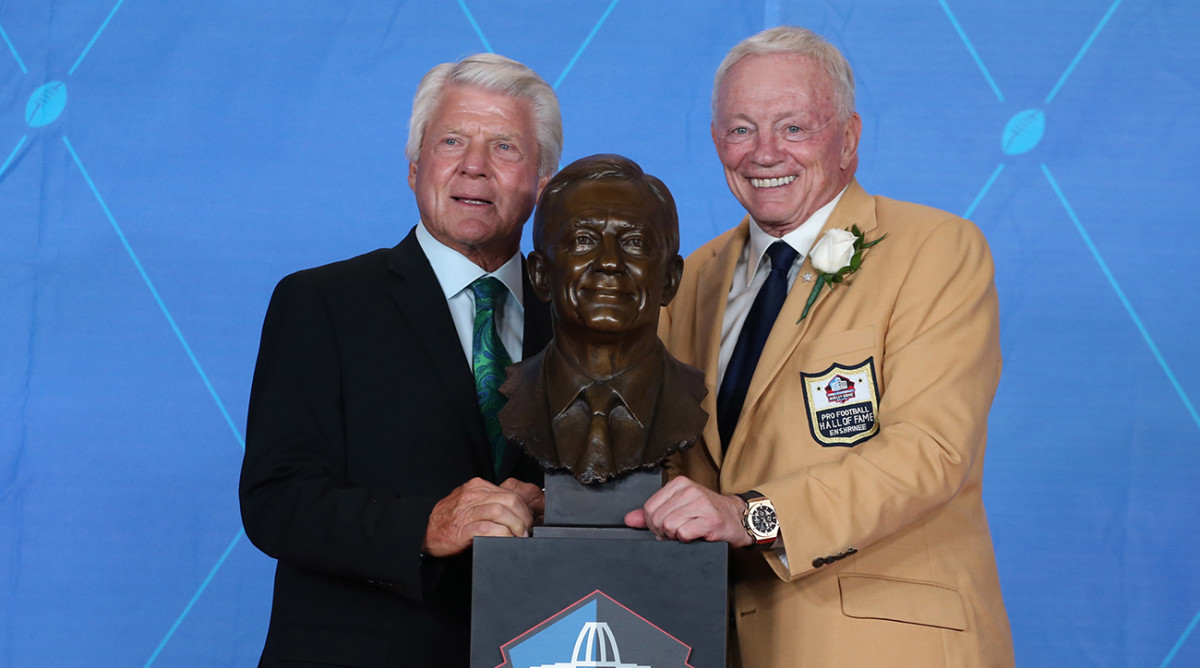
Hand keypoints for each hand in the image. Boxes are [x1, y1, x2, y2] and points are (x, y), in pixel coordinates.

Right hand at [423, 477, 542, 556]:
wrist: (424, 532)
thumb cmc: (449, 520)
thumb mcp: (469, 503)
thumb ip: (489, 502)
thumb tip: (516, 512)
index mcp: (477, 487)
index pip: (510, 493)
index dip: (525, 509)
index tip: (529, 521)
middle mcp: (473, 495)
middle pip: (510, 500)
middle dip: (524, 517)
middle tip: (527, 530)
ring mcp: (467, 511)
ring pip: (502, 512)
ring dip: (516, 526)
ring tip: (519, 536)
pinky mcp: (464, 528)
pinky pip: (489, 528)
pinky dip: (502, 534)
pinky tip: (506, 539)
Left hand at [624, 476, 751, 547]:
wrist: (737, 518)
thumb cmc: (708, 513)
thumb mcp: (679, 507)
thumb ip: (653, 512)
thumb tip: (630, 519)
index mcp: (679, 484)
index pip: (649, 507)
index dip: (653, 524)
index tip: (665, 527)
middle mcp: (690, 490)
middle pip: (657, 519)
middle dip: (663, 532)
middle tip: (676, 533)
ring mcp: (701, 504)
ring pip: (669, 526)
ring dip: (675, 537)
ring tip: (687, 533)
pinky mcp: (711, 520)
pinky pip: (684, 533)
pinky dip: (687, 539)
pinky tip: (696, 535)